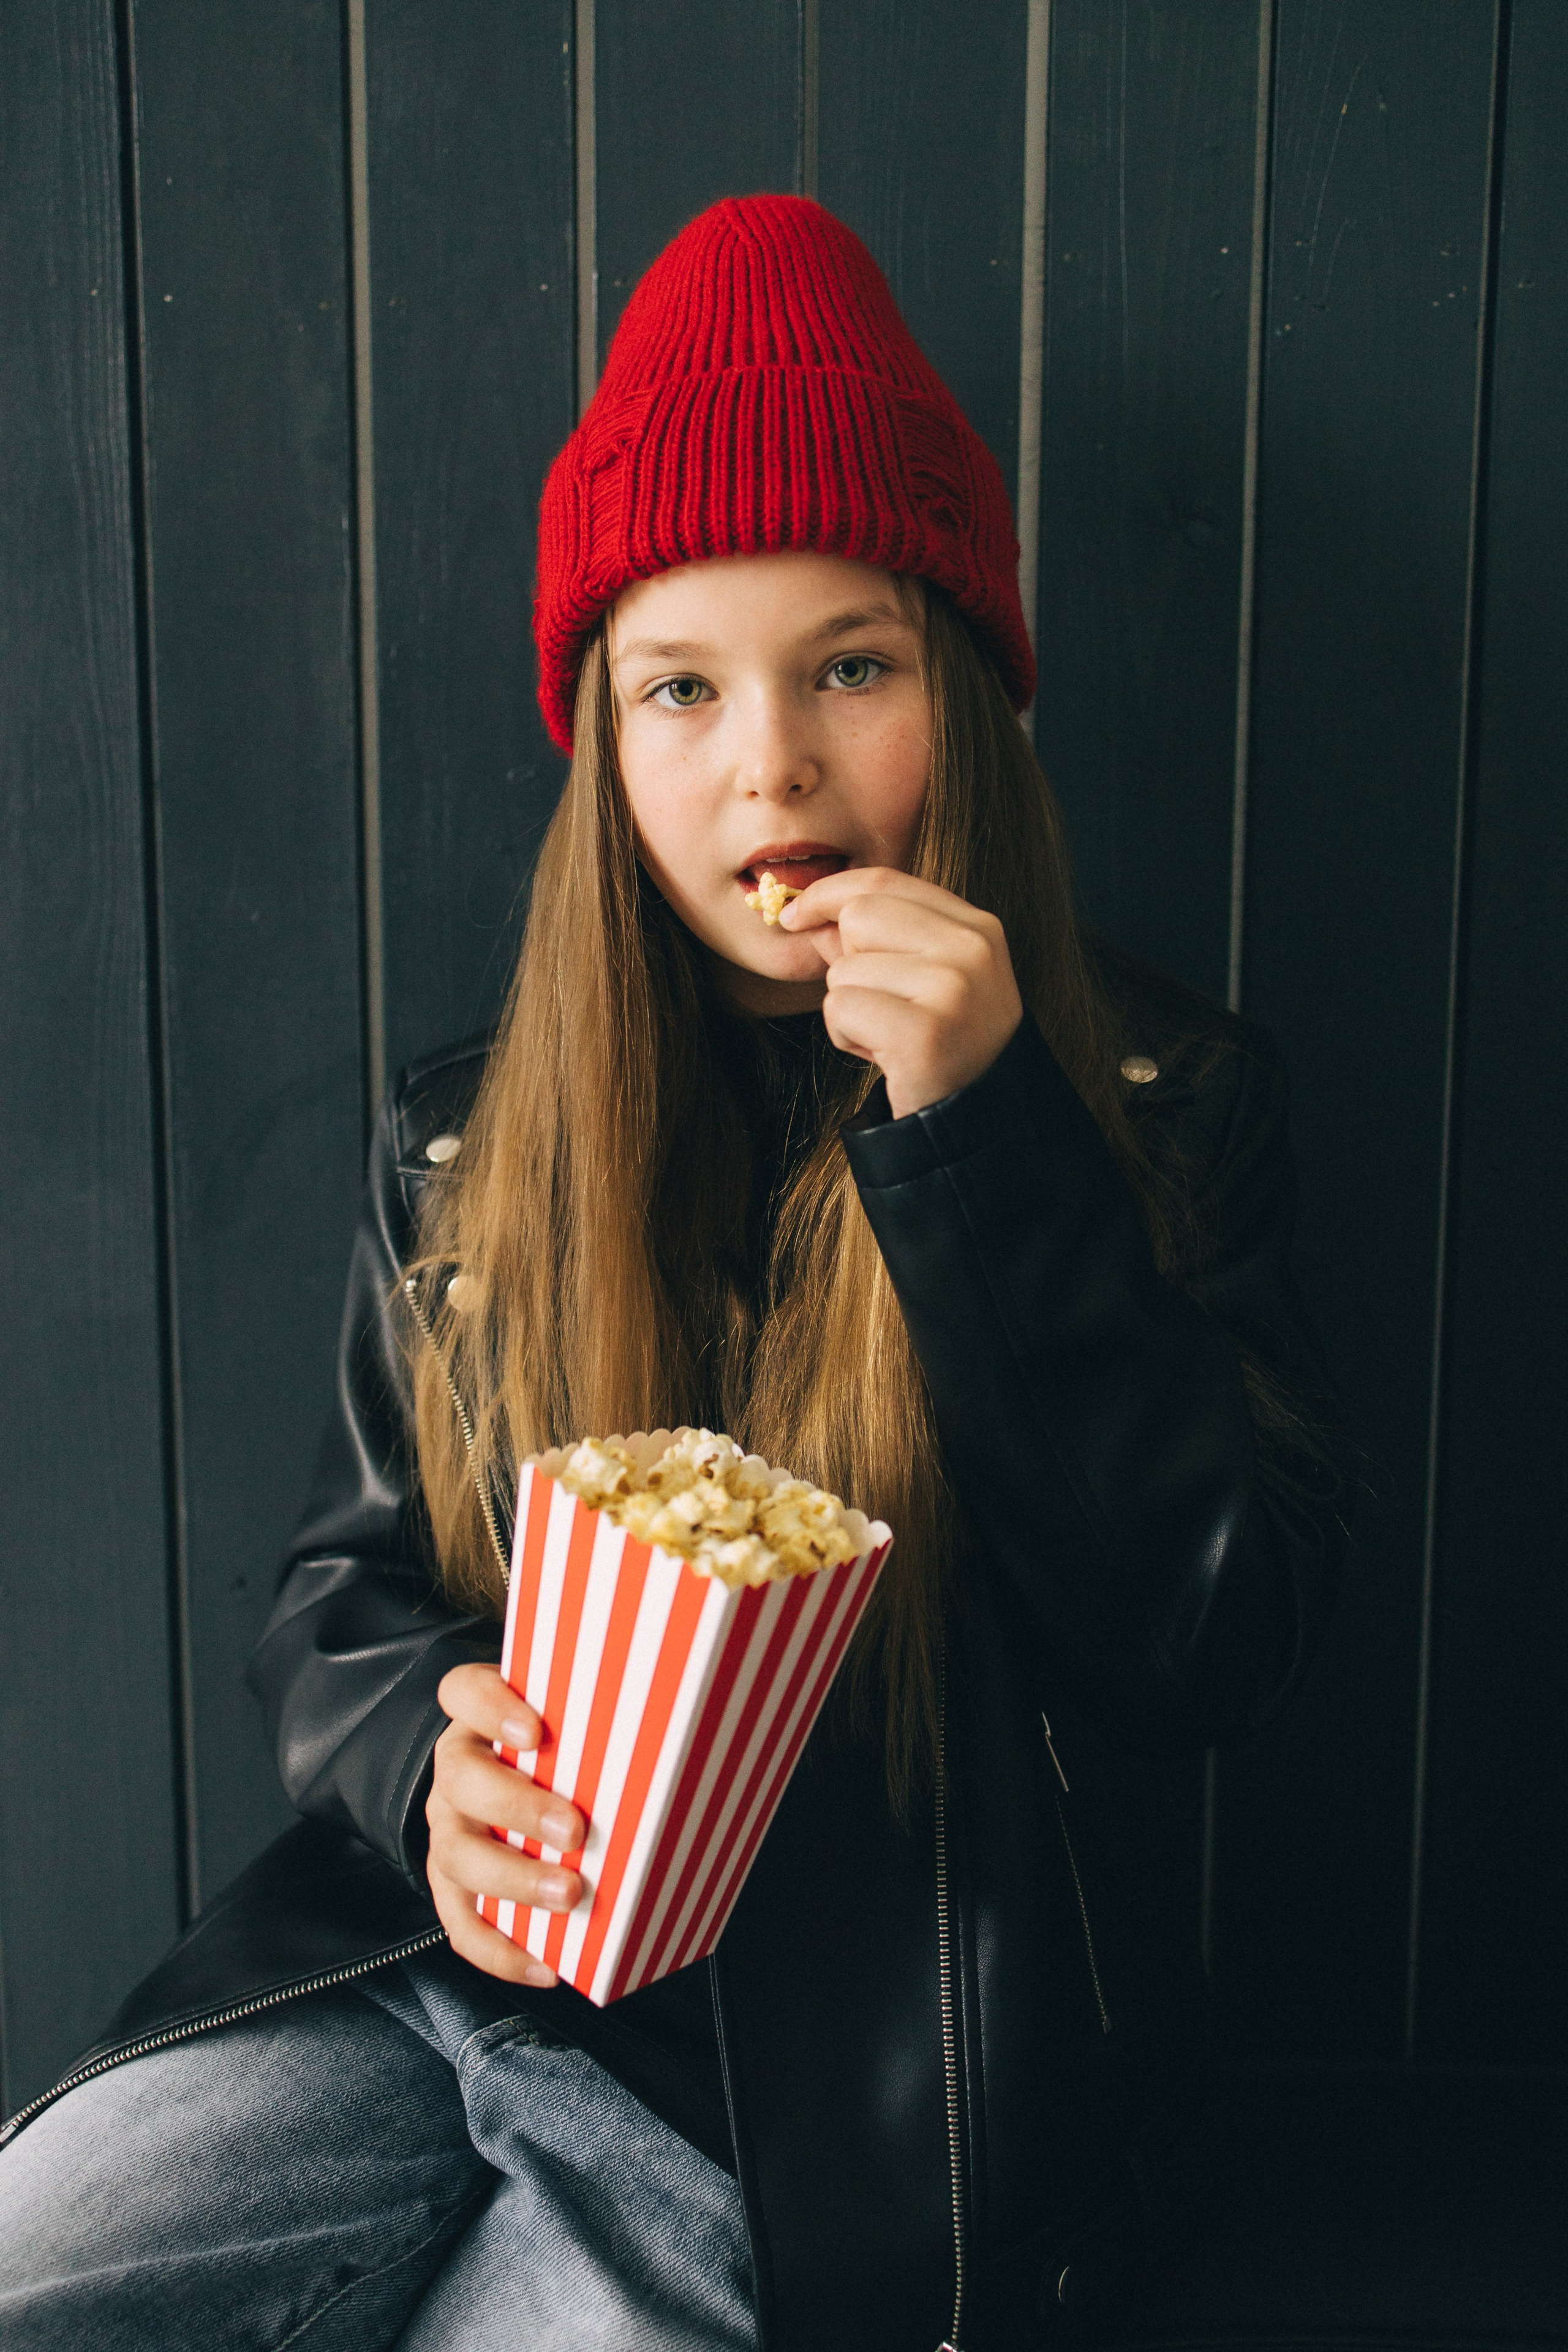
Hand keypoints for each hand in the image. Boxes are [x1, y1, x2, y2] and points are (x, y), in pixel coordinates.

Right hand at [426, 1662, 584, 1986]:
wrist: (506, 1790)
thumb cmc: (561, 1756)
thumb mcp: (575, 1729)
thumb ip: (608, 1727)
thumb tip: (705, 1740)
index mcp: (480, 1719)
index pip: (464, 1692)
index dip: (491, 1707)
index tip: (535, 1732)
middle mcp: (457, 1770)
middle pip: (463, 1779)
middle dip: (518, 1807)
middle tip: (573, 1830)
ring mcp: (448, 1829)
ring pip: (457, 1855)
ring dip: (514, 1880)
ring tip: (570, 1897)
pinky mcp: (451, 1886)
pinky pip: (462, 1923)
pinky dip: (501, 1950)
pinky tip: (547, 1963)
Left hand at [779, 868, 1022, 1119]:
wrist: (978, 1123)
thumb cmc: (945, 1049)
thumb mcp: (924, 983)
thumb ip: (874, 942)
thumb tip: (810, 914)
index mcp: (977, 928)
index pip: (885, 881)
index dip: (829, 893)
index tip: (795, 914)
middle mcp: (971, 950)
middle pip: (860, 915)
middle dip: (848, 961)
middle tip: (881, 1005)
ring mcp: (952, 990)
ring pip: (844, 969)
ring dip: (848, 1010)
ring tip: (889, 1038)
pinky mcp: (923, 1034)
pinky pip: (840, 1008)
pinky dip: (846, 1037)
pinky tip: (882, 1057)